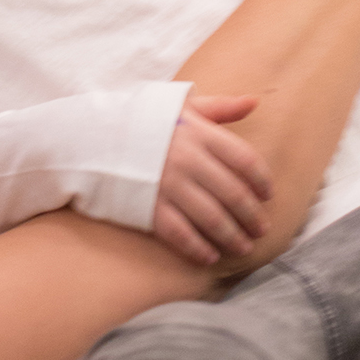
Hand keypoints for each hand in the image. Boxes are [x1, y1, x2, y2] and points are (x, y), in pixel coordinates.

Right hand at [153, 93, 266, 264]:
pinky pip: (180, 234)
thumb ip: (220, 107)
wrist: (92, 135)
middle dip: (252, 216)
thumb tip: (254, 102)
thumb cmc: (143, 119)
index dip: (262, 180)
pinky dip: (198, 248)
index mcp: (199, 133)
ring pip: (212, 217)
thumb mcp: (182, 105)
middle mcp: (188, 159)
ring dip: (232, 236)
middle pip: (233, 193)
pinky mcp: (148, 207)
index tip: (268, 195)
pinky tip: (209, 257)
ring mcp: (168, 185)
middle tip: (262, 230)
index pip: (244, 159)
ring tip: (243, 247)